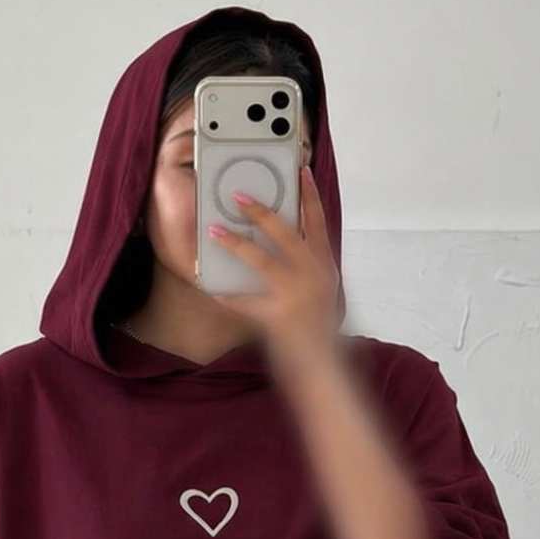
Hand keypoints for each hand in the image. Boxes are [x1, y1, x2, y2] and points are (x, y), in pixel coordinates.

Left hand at [208, 165, 342, 376]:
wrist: (322, 368)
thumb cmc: (318, 331)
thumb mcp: (322, 294)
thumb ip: (307, 269)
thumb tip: (285, 245)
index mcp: (325, 268)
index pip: (318, 222)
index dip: (309, 195)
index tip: (301, 170)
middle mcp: (314, 276)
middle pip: (286, 233)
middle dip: (261, 211)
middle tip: (239, 196)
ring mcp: (296, 296)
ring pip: (262, 260)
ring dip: (236, 243)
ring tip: (215, 231)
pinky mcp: (277, 318)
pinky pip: (246, 303)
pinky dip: (228, 297)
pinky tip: (214, 290)